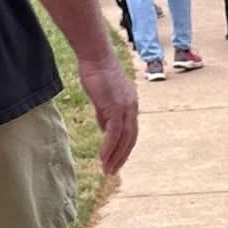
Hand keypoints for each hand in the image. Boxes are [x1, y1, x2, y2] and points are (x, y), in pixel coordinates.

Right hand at [78, 48, 137, 175]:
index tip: (116, 160)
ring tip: (107, 169)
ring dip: (115, 156)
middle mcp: (132, 108)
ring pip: (124, 139)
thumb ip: (105, 113)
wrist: (95, 56)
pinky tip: (104, 157)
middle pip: (131, 139)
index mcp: (131, 106)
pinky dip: (110, 147)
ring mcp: (126, 108)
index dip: (124, 148)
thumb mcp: (103, 97)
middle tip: (113, 172)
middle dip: (122, 157)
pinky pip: (114, 133)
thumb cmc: (96, 72)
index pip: (130, 133)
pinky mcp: (116, 107)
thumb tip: (105, 129)